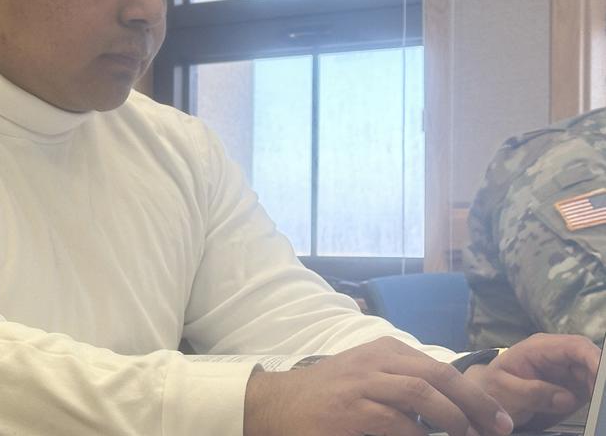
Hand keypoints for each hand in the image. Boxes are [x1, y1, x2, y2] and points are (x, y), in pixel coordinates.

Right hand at [243, 337, 513, 435]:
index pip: (440, 368)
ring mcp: (362, 385)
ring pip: (421, 394)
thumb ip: (403, 381)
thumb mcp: (367, 375)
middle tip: (500, 428)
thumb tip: (454, 406)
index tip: (499, 417)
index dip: (475, 393)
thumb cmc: (328, 394)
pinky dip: (421, 435)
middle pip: (438, 376)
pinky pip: (397, 423)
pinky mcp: (351, 412)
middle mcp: (376, 362)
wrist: (278, 405)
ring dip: (453, 419)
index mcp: (385, 350)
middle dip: (476, 404)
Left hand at [463, 333, 599, 430]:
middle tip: (601, 401)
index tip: (602, 377)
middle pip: (588, 359)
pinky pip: (589, 387)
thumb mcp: (505, 390)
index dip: (594, 358)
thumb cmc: (491, 387)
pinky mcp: (569, 384)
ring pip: (592, 374)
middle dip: (599, 378)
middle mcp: (555, 354)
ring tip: (596, 407)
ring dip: (598, 388)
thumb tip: (566, 398)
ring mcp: (564, 369)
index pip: (574, 346)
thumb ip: (533, 392)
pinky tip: (594, 408)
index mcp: (538, 347)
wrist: (486, 393)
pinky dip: (595, 396)